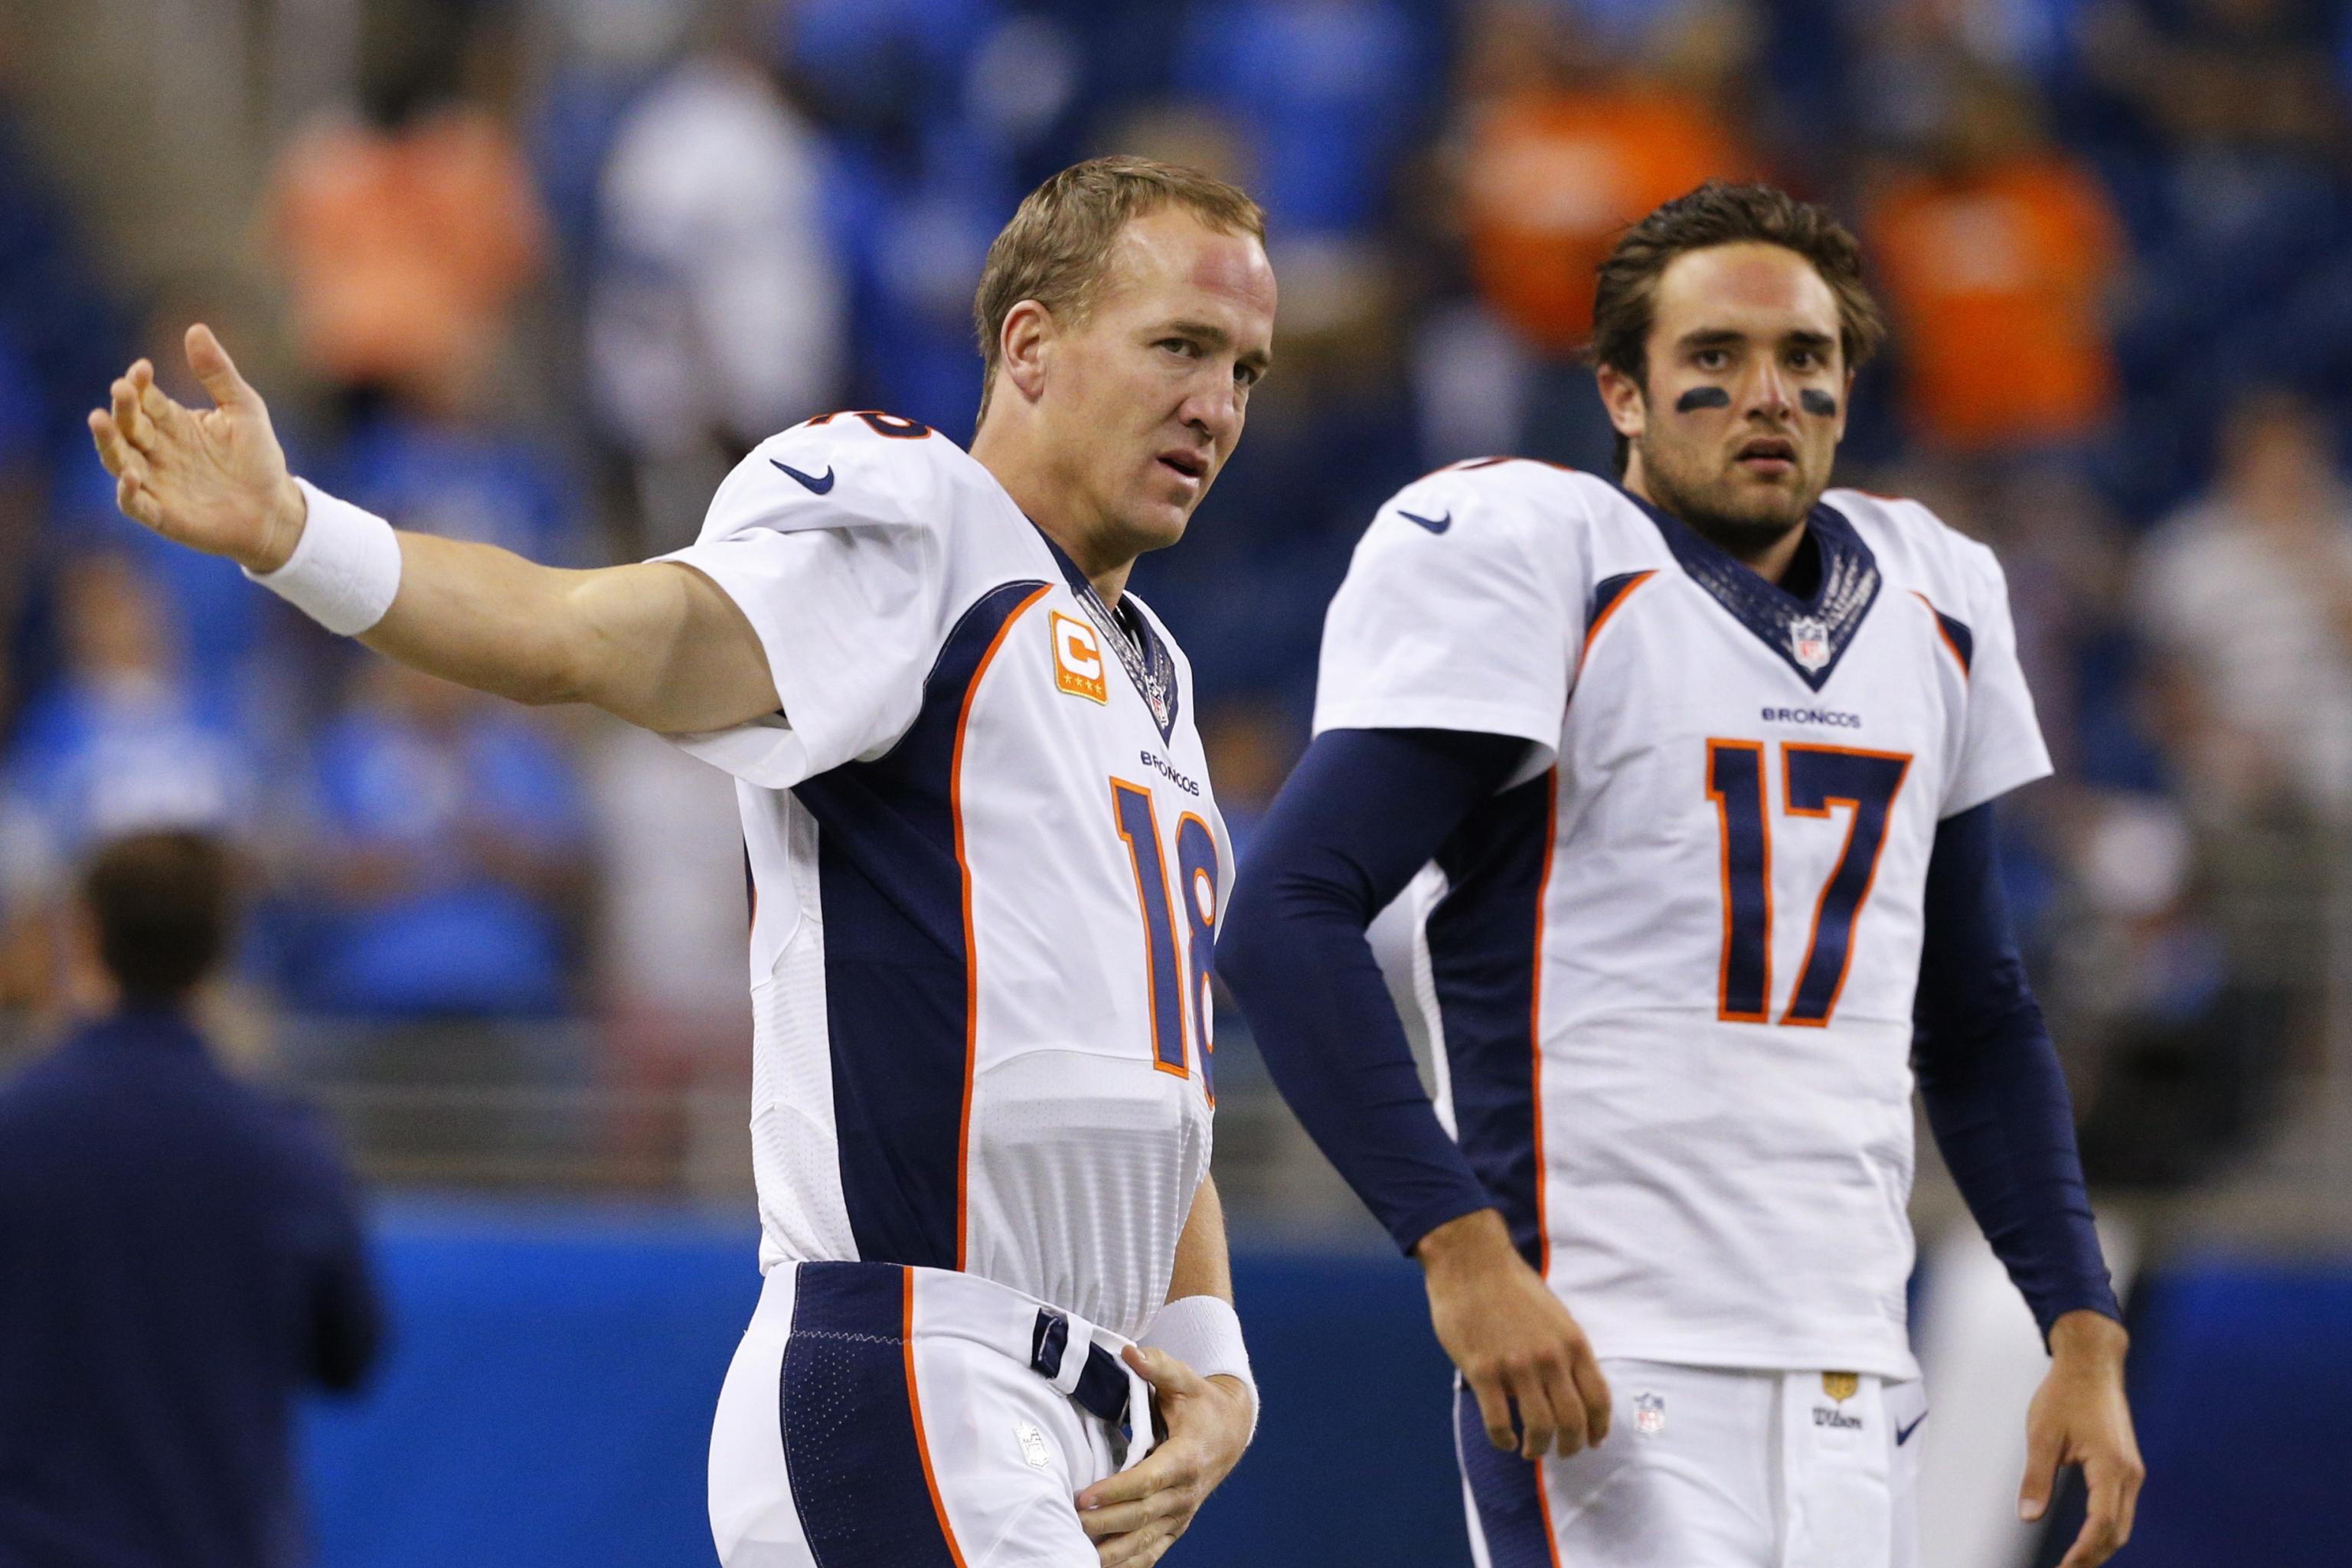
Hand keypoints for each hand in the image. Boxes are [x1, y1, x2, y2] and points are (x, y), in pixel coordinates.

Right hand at [87, 324, 306, 572]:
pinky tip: (130, 476)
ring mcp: (156, 482)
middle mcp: (157, 450)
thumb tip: (195, 328)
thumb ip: (218, 374)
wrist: (275, 509)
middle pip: (128, 425)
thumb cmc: (258, 458)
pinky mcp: (163, 514)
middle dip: (122, 407)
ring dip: (108, 441)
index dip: (139, 383)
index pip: (146, 398)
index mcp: (172, 422)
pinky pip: (135, 503)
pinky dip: (127, 491)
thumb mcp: (244, 409)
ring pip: (119, 459)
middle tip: (122, 389)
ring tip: (99, 419)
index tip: (142, 369)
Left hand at [1075, 1344, 1250, 1567]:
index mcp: (1187, 1458)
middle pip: (1141, 1515)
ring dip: (1113, 1550)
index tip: (1085, 1497)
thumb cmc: (1200, 1403)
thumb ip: (1157, 1366)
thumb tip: (1130, 1351)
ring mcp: (1182, 1513)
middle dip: (1105, 1522)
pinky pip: (1153, 1551)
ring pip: (1145, 1540)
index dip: (1116, 1491)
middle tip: (1070, 1521)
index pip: (1148, 1481)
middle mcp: (1186, 1492)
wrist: (1231, 1431)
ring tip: (1078, 1553)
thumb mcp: (1184, 1379)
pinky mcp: (1176, 1525)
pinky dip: (1129, 1563)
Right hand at [1417, 1207, 1610, 1458]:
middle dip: (1571, 1446)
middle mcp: (1550, 1358)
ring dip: (1538, 1448)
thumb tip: (1566, 1388)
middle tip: (1562, 1453)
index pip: (1598, 1399)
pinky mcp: (1483, 1371)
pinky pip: (1499, 1421)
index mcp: (1573, 1342)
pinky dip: (1504, 1440)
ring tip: (1531, 1451)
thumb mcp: (1554, 1314)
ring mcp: (1516, 1366)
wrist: (1471, 1261)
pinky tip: (1505, 1440)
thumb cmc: (1511, 1285)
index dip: (1599, 1428)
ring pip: (1539, 1427)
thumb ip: (1564, 1350)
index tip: (1594, 1441)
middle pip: (1573, 1421)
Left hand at [2020, 1310, 2143, 1567]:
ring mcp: (2132, 1470)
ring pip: (2123, 1521)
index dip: (2084, 1551)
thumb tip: (2028, 1516)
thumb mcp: (2042, 1435)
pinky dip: (2107, 1526)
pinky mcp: (2127, 1465)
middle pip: (2118, 1530)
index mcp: (2110, 1467)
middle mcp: (2129, 1473)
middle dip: (2094, 1555)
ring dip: (2102, 1544)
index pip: (2102, 1524)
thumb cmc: (2065, 1394)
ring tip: (2075, 1560)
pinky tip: (2089, 1534)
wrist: (2091, 1364)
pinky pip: (2121, 1506)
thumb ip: (2036, 1478)